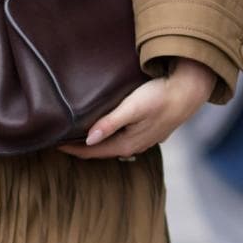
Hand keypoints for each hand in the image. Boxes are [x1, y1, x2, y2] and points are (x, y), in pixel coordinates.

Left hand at [61, 57, 216, 160]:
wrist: (190, 91)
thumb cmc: (160, 96)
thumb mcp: (132, 108)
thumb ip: (110, 124)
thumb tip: (88, 140)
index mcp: (127, 143)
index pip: (92, 151)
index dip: (71, 149)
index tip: (52, 145)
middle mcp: (135, 146)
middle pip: (101, 151)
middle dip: (81, 148)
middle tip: (61, 142)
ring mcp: (144, 140)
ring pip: (113, 146)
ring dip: (96, 144)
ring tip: (79, 138)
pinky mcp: (150, 131)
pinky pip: (124, 139)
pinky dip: (110, 138)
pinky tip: (107, 132)